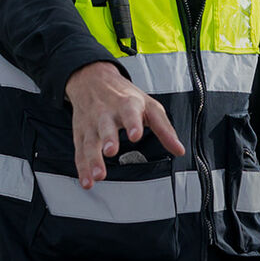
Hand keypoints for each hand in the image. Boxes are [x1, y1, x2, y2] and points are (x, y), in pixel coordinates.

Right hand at [64, 61, 183, 187]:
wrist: (92, 80)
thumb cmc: (124, 96)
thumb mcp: (149, 106)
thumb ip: (164, 129)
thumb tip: (179, 150)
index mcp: (126, 104)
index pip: (130, 113)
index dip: (132, 124)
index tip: (135, 135)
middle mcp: (106, 113)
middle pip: (106, 126)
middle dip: (108, 139)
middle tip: (111, 151)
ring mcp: (91, 124)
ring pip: (90, 142)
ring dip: (93, 159)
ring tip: (99, 175)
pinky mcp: (80, 133)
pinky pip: (80, 152)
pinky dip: (82, 168)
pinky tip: (87, 181)